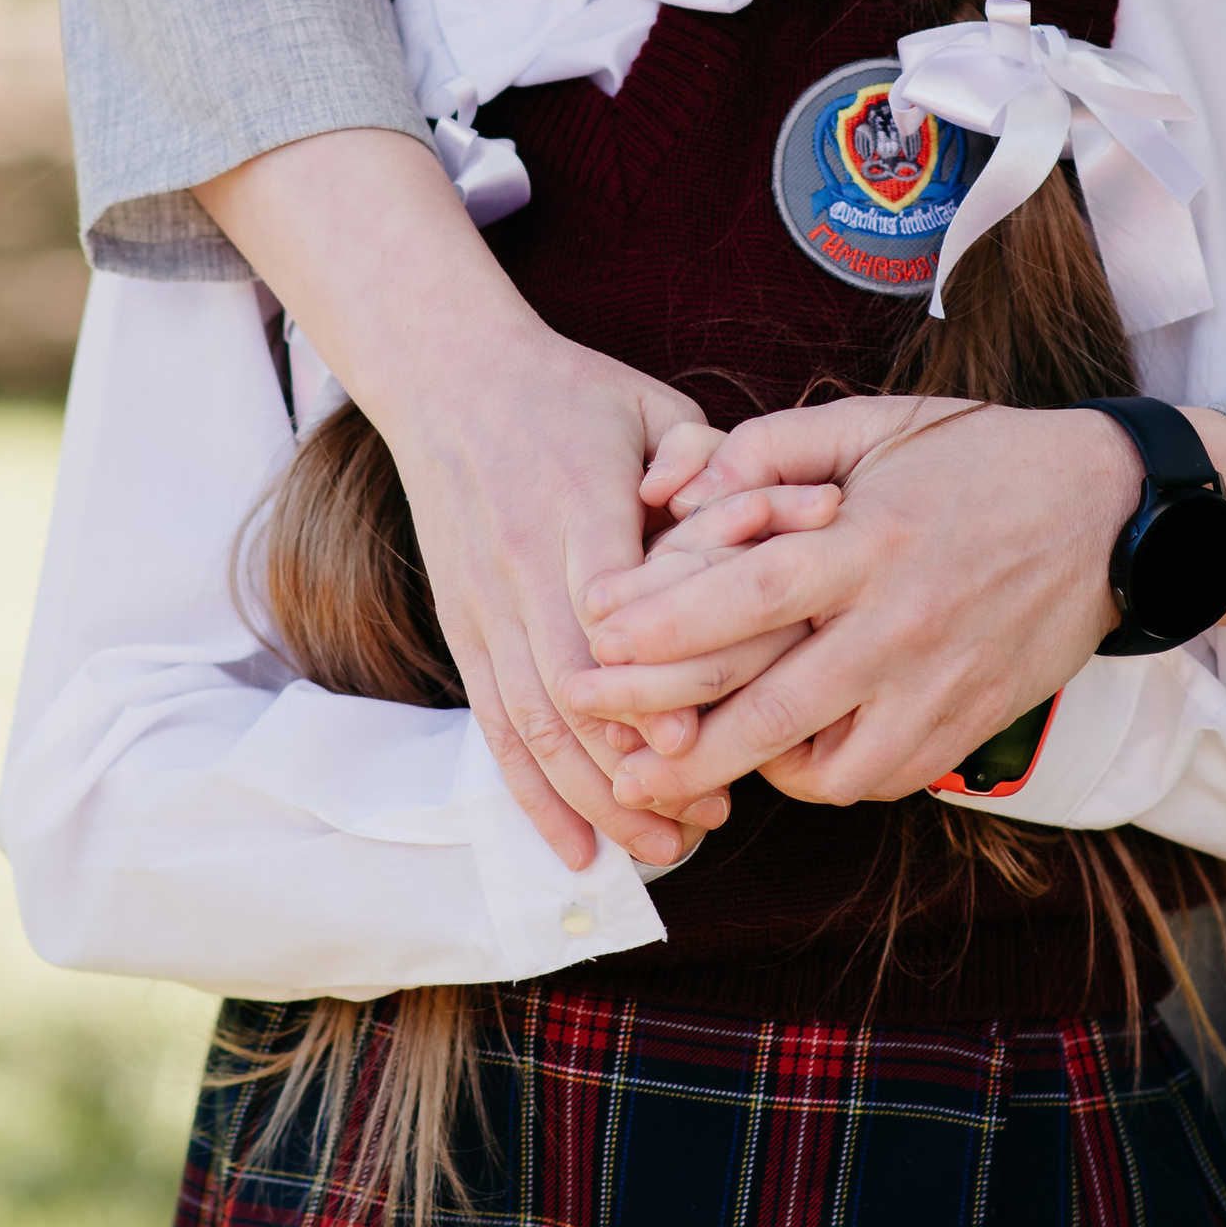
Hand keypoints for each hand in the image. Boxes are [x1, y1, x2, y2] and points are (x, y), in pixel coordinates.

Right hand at [198, 129, 730, 870]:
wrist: (450, 377)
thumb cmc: (573, 392)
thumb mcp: (652, 407)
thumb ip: (710, 467)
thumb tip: (774, 521)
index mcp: (575, 509)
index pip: (609, 617)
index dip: (650, 693)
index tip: (702, 750)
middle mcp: (521, 567)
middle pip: (570, 690)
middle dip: (634, 772)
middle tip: (706, 823)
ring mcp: (483, 604)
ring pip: (531, 723)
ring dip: (591, 799)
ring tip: (659, 849)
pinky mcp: (463, 626)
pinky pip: (493, 725)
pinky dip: (531, 793)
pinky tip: (573, 848)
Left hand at [570, 397, 1144, 805]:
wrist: (1107, 515)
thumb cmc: (975, 459)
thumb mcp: (873, 424)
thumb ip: (769, 446)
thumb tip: (680, 486)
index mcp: (867, 542)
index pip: (748, 596)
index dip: (664, 628)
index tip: (595, 644)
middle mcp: (899, 625)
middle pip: (768, 709)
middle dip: (677, 746)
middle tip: (612, 763)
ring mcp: (936, 686)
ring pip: (821, 766)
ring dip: (748, 772)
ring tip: (690, 764)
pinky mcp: (964, 727)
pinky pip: (874, 778)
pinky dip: (820, 776)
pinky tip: (784, 754)